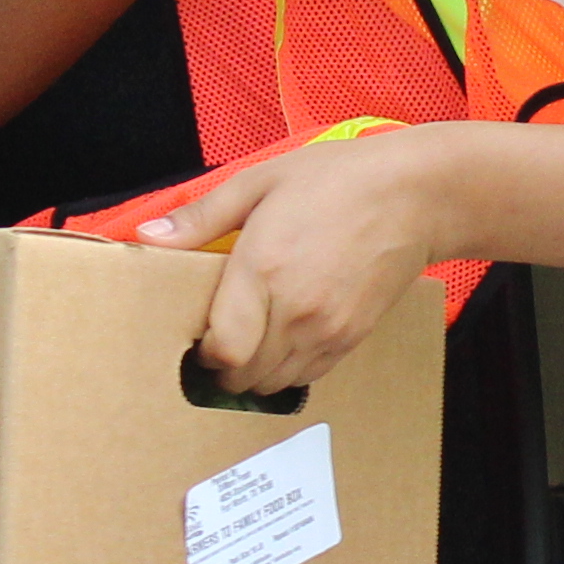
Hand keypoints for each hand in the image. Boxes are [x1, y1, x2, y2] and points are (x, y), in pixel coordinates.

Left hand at [137, 126, 461, 392]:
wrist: (415, 195)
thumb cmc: (336, 180)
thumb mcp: (260, 182)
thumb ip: (201, 217)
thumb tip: (147, 237)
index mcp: (263, 270)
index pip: (222, 351)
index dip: (204, 354)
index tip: (199, 337)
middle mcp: (295, 310)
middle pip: (245, 377)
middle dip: (224, 369)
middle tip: (217, 344)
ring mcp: (327, 329)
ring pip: (275, 384)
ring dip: (255, 374)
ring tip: (250, 344)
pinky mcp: (352, 337)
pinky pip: (309, 376)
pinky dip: (288, 370)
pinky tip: (284, 341)